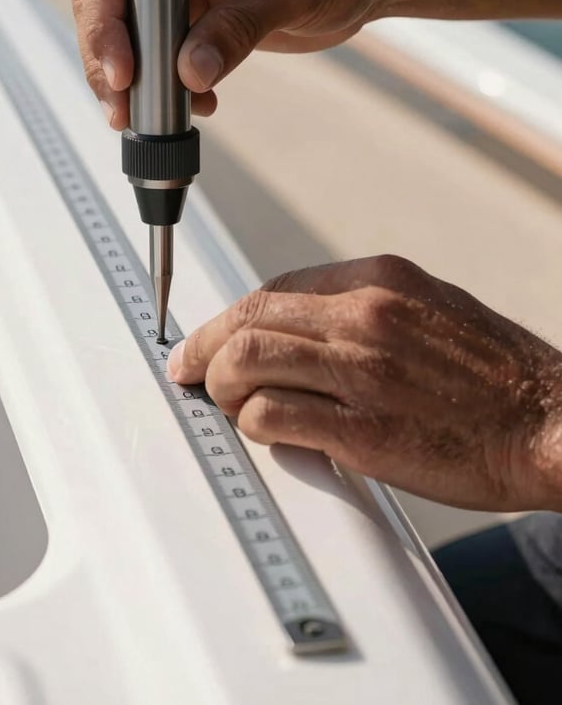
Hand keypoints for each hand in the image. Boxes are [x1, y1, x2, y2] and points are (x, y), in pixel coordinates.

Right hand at [72, 0, 394, 128]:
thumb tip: (188, 73)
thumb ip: (237, 28)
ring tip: (151, 119)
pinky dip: (166, 85)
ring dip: (133, 79)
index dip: (107, 18)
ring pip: (128, 31)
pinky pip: (160, 51)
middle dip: (108, 58)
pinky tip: (196, 104)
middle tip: (122, 109)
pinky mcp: (194, 12)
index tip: (123, 71)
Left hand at [167, 255, 561, 511]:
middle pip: (250, 317)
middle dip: (204, 344)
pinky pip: (273, 416)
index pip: (276, 288)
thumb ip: (363, 311)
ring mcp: (360, 371)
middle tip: (186, 366)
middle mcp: (364, 316)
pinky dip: (250, 421)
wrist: (552, 425)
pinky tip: (256, 426)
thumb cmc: (496, 375)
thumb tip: (299, 327)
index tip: (213, 334)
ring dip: (218, 382)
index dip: (233, 315)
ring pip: (247, 360)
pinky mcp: (361, 430)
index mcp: (379, 280)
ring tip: (219, 399)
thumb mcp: (430, 309)